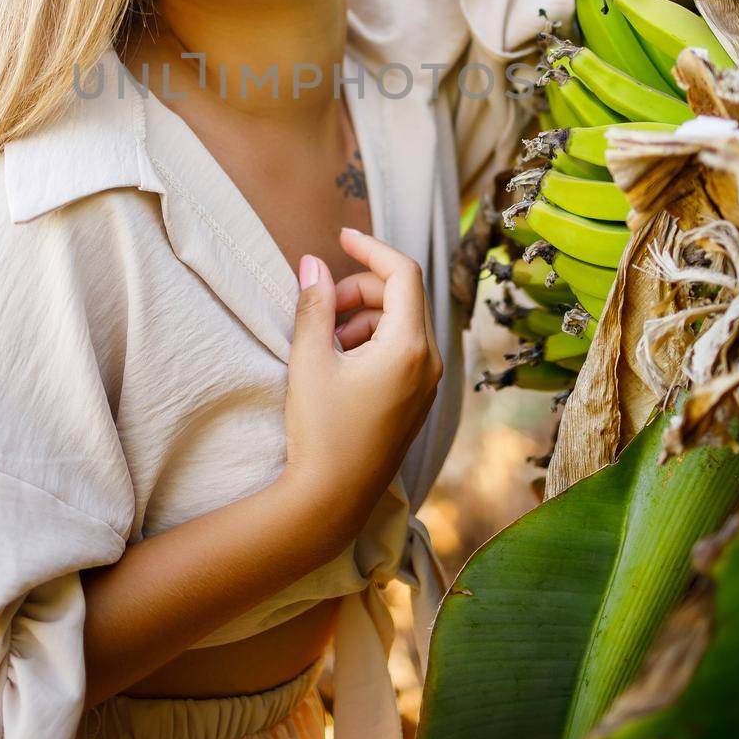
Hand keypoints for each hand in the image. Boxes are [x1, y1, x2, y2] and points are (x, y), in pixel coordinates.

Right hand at [281, 228, 442, 544]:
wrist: (330, 501)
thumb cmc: (320, 430)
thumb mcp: (310, 359)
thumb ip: (314, 304)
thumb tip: (311, 262)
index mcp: (409, 346)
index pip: (403, 272)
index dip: (371, 247)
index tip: (340, 237)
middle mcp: (428, 362)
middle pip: (402, 296)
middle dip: (361, 287)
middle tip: (321, 302)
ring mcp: (426, 384)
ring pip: (401, 323)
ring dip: (364, 315)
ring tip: (324, 338)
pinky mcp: (417, 401)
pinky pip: (402, 350)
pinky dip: (372, 340)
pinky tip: (338, 360)